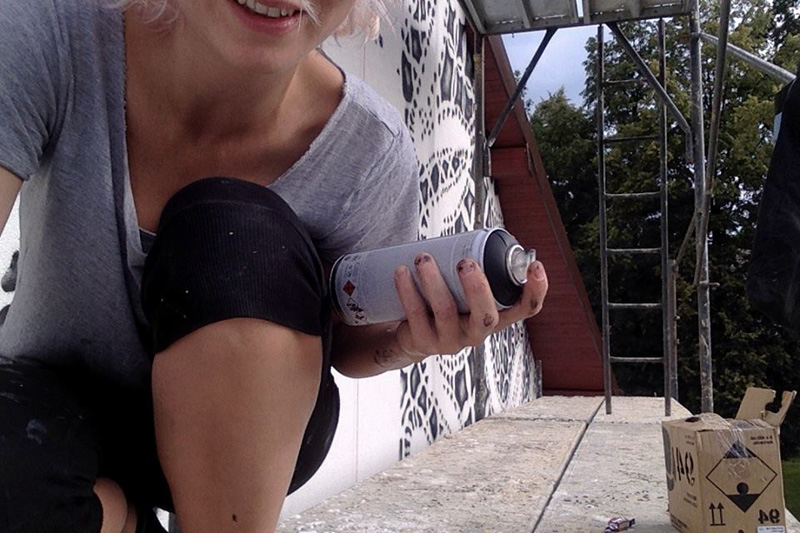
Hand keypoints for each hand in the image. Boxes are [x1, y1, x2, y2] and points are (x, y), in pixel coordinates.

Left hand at [393, 253, 548, 361]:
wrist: (411, 334)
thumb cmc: (445, 301)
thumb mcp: (464, 289)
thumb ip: (477, 266)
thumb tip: (480, 230)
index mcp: (495, 316)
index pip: (525, 309)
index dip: (536, 291)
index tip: (534, 265)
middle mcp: (477, 332)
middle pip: (487, 316)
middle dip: (477, 288)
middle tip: (465, 262)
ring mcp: (451, 340)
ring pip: (446, 312)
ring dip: (434, 281)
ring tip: (423, 258)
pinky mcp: (425, 342)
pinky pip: (416, 315)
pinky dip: (408, 291)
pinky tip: (401, 273)